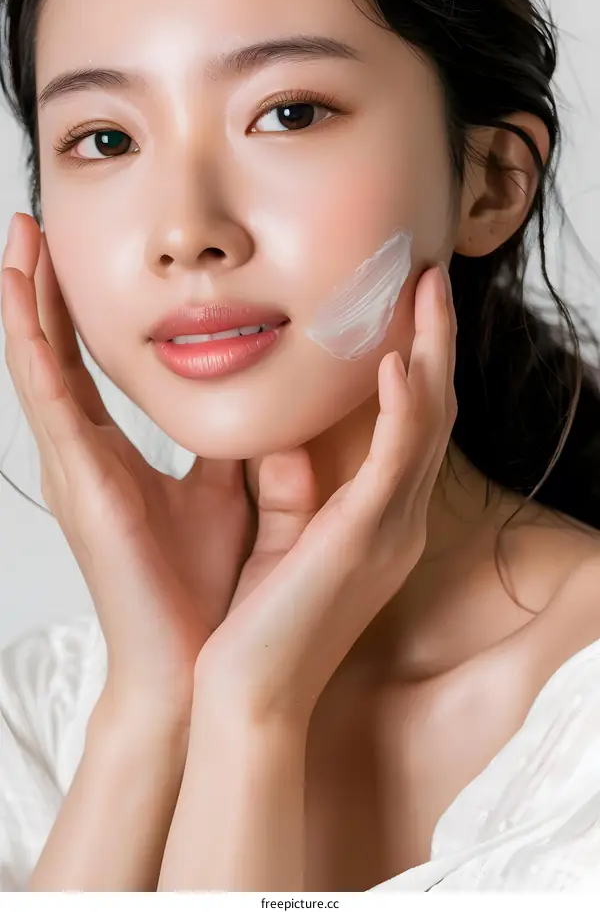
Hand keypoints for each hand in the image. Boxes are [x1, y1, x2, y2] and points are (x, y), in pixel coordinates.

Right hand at [1, 212, 254, 720]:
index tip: (64, 254)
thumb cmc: (204, 584)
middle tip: (28, 225)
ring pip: (36, 365)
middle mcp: (80, 453)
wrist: (193, 663)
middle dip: (36, 288)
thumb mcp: (224, 488)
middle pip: (47, 352)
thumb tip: (253, 388)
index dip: (68, 309)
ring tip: (18, 242)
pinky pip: (49, 399)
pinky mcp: (81, 481)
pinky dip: (33, 348)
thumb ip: (225, 439)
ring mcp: (73, 466)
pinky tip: (22, 305)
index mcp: (108, 452)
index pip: (80, 363)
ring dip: (25, 301)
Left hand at [195, 263, 456, 727]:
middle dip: (434, 340)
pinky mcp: (365, 536)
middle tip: (432, 278)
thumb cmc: (258, 624)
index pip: (410, 425)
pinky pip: (397, 459)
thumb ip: (292, 490)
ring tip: (428, 291)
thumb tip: (287, 442)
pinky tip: (395, 361)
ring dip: (431, 351)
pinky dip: (402, 407)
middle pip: (433, 411)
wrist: (247, 694)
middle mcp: (397, 518)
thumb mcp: (283, 541)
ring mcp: (390, 528)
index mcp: (378, 519)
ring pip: (430, 422)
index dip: (415, 362)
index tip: (404, 308)